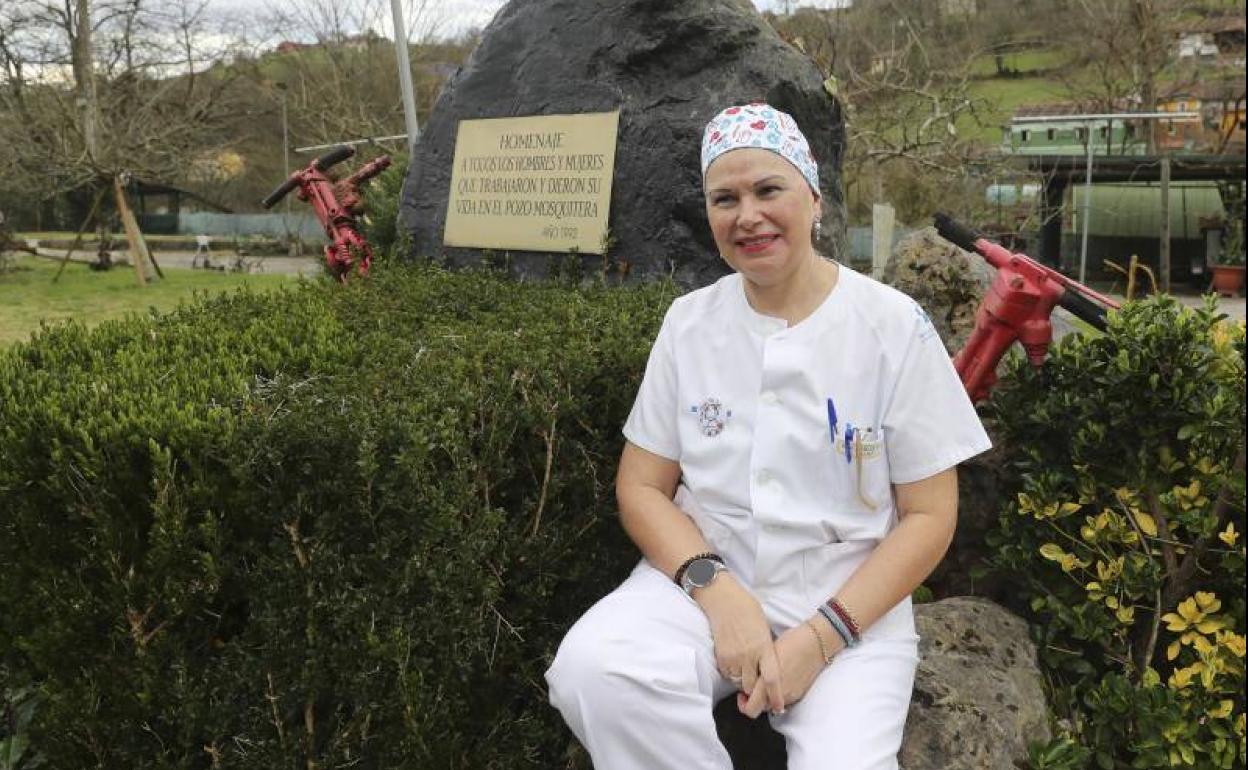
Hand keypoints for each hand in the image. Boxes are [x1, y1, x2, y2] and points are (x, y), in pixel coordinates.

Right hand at [693, 575, 783, 716]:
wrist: (723, 600)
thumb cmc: (748, 610)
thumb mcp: (764, 630)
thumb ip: (767, 650)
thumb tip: (769, 667)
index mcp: (764, 648)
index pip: (771, 679)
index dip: (775, 697)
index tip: (779, 707)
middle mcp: (748, 655)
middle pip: (752, 686)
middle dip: (755, 689)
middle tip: (757, 684)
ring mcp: (733, 657)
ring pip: (739, 683)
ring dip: (742, 681)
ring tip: (745, 667)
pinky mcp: (720, 657)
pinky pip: (727, 674)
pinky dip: (731, 673)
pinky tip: (734, 660)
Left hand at [740, 616, 840, 715]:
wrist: (816, 643)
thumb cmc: (791, 642)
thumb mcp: (767, 652)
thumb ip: (756, 671)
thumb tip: (746, 678)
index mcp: (767, 681)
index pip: (751, 706)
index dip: (742, 703)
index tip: (741, 694)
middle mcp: (779, 692)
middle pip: (760, 710)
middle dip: (752, 704)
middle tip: (748, 694)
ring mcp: (790, 695)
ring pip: (771, 707)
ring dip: (764, 701)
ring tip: (762, 687)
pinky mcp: (799, 694)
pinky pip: (783, 702)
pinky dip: (776, 698)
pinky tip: (775, 686)